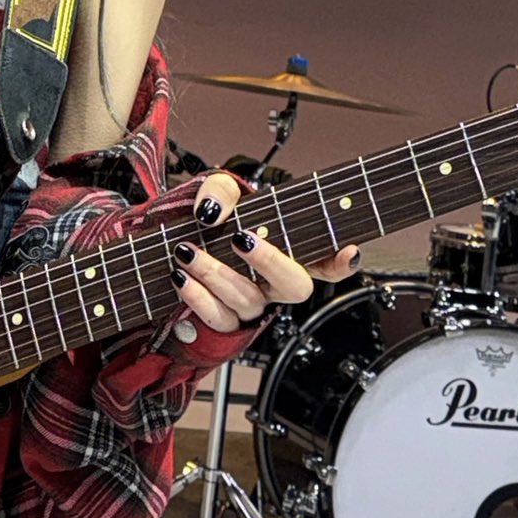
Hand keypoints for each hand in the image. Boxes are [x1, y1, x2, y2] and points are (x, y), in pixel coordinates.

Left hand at [168, 171, 360, 337]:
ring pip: (249, 300)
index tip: (347, 251)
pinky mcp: (223, 324)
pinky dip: (197, 297)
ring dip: (217, 273)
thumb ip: (220, 192)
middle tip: (241, 238)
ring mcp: (252, 306)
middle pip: (295, 286)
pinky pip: (218, 318)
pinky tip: (181, 276)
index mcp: (288, 254)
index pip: (327, 262)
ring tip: (188, 251)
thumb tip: (212, 212)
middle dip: (270, 262)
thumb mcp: (217, 195)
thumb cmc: (208, 223)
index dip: (342, 261)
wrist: (170, 252)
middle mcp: (275, 284)